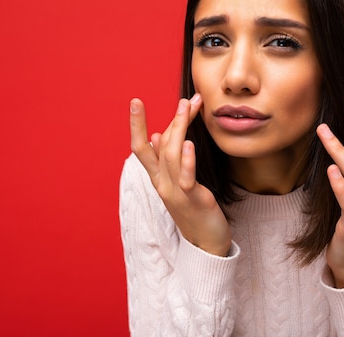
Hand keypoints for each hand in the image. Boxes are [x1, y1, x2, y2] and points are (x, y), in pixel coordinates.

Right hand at [129, 94, 231, 256]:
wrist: (207, 244)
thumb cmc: (194, 209)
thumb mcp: (177, 183)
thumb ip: (168, 161)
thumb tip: (156, 136)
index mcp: (158, 179)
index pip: (142, 148)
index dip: (137, 125)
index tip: (136, 102)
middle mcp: (162, 184)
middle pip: (153, 150)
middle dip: (152, 123)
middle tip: (157, 100)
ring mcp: (176, 193)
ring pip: (172, 157)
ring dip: (179, 129)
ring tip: (187, 107)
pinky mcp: (194, 200)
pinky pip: (187, 179)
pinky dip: (187, 161)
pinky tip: (190, 143)